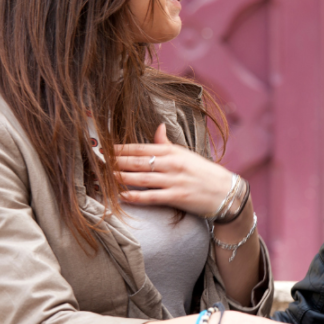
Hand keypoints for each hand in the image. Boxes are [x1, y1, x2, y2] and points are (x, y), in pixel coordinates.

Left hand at [114, 124, 232, 215]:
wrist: (226, 191)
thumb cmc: (204, 172)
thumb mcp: (186, 154)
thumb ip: (168, 143)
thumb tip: (157, 127)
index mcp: (173, 152)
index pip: (142, 147)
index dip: (121, 148)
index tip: (104, 148)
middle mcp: (172, 164)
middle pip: (138, 161)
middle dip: (116, 161)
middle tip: (97, 162)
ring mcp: (174, 181)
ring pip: (142, 178)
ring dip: (121, 177)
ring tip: (105, 176)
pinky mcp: (177, 197)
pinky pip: (152, 196)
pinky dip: (136, 196)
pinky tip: (122, 195)